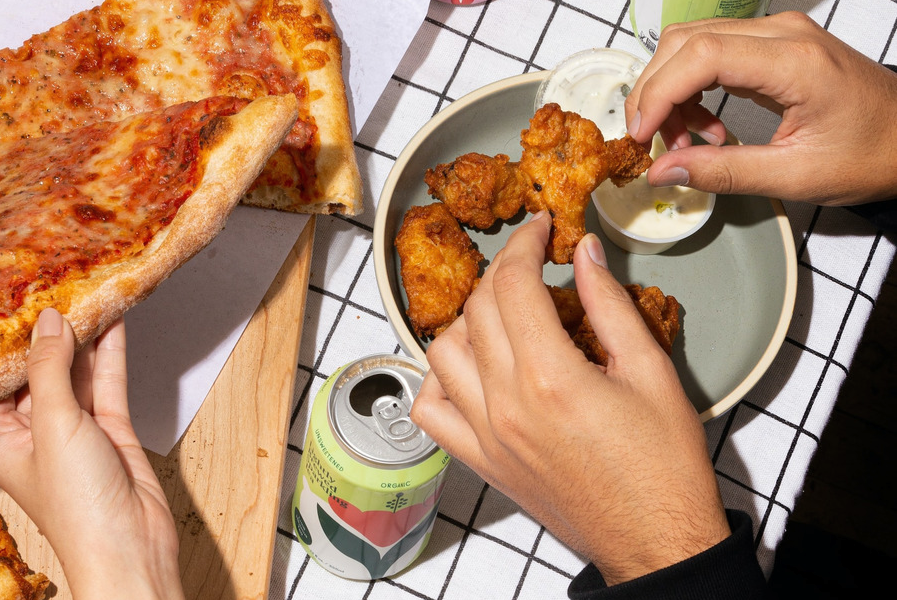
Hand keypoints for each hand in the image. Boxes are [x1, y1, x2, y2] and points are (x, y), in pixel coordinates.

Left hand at [0, 308, 183, 599]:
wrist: (131, 544)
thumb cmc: (78, 507)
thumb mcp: (53, 425)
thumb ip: (50, 369)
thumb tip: (48, 322)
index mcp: (2, 440)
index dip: (2, 344)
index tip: (9, 304)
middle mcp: (36, 433)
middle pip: (38, 372)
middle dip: (47, 335)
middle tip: (53, 289)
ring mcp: (75, 431)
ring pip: (75, 373)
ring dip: (82, 339)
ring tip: (84, 294)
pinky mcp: (110, 430)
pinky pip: (106, 383)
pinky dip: (109, 354)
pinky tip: (112, 323)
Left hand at [410, 213, 729, 585]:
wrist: (653, 540)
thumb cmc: (662, 466)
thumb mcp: (651, 372)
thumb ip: (610, 305)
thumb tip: (584, 252)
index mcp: (551, 377)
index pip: (512, 283)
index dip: (523, 243)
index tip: (539, 229)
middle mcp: (505, 404)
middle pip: (476, 309)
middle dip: (501, 271)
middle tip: (529, 262)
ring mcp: (485, 435)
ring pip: (441, 352)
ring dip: (466, 320)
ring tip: (503, 313)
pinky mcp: (479, 460)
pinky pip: (430, 409)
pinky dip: (438, 378)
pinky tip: (470, 367)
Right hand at [624, 11, 896, 204]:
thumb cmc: (871, 153)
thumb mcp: (796, 176)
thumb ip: (724, 173)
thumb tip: (662, 171)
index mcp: (795, 62)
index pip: (701, 55)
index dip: (659, 93)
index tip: (642, 135)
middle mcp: (783, 34)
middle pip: (686, 42)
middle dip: (655, 92)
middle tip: (651, 142)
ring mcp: (778, 34)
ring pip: (692, 44)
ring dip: (671, 93)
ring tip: (684, 143)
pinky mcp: (773, 45)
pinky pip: (711, 54)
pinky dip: (692, 90)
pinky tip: (706, 129)